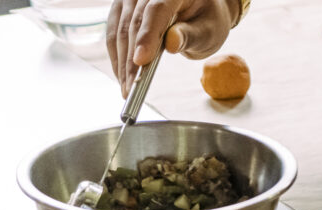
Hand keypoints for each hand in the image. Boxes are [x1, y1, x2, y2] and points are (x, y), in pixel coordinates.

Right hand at [107, 0, 241, 95]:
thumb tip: (172, 43)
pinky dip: (117, 56)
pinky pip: (113, 33)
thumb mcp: (207, 30)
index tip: (141, 61)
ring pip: (119, 30)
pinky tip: (122, 76)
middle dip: (131, 59)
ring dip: (121, 62)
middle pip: (134, 22)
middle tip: (132, 87)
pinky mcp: (122, 8)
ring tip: (127, 88)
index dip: (147, 35)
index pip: (156, 9)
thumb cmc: (205, 20)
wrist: (197, 10)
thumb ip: (190, 35)